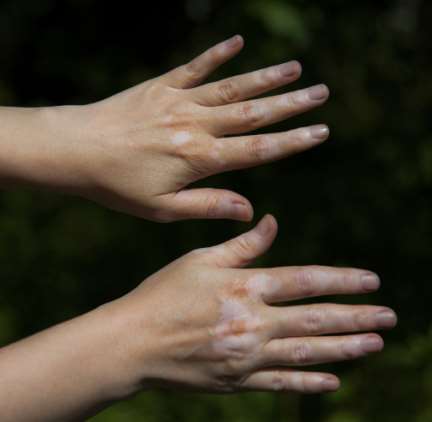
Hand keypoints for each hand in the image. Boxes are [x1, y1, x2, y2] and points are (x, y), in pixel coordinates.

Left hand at [67, 35, 329, 220]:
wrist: (76, 150)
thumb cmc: (118, 185)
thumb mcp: (163, 210)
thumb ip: (209, 206)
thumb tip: (249, 210)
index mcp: (200, 158)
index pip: (258, 149)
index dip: (292, 141)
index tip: (320, 131)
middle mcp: (197, 125)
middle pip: (253, 113)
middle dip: (291, 104)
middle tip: (322, 92)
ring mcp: (180, 101)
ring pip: (233, 87)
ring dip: (266, 77)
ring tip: (296, 67)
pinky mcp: (162, 85)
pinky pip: (195, 66)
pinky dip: (218, 54)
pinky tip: (239, 42)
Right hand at [109, 215, 396, 393]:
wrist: (133, 342)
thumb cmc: (164, 293)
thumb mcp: (201, 259)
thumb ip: (243, 244)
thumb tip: (273, 221)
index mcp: (245, 287)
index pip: (306, 281)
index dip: (342, 280)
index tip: (372, 280)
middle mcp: (253, 322)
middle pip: (315, 319)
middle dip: (356, 317)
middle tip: (389, 318)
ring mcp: (247, 356)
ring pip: (307, 352)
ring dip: (345, 348)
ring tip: (374, 344)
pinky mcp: (237, 380)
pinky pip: (282, 383)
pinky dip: (309, 382)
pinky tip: (334, 379)